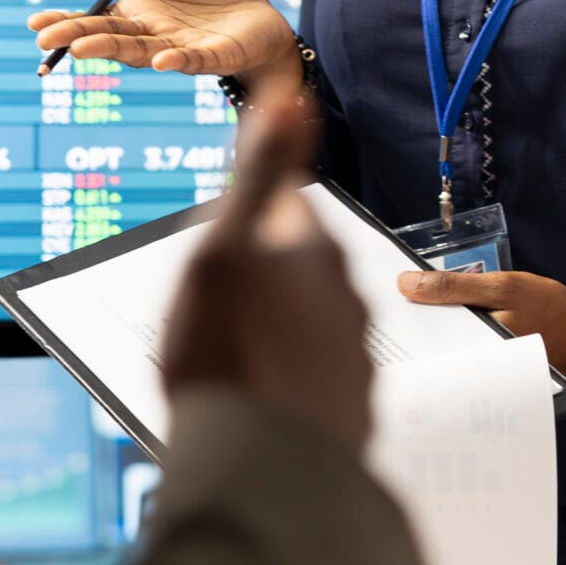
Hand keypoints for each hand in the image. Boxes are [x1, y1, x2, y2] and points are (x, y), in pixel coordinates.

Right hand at [27, 0, 301, 88]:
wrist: (261, 16)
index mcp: (140, 14)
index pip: (96, 21)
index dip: (67, 22)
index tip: (35, 24)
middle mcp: (154, 35)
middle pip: (110, 38)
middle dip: (79, 38)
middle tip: (47, 41)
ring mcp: (182, 48)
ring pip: (142, 52)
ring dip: (113, 51)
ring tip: (82, 50)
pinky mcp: (215, 56)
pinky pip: (193, 60)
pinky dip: (176, 60)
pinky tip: (161, 60)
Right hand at [163, 96, 372, 449]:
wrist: (263, 470)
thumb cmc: (227, 355)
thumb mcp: (222, 249)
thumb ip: (262, 172)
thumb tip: (292, 94)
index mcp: (316, 253)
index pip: (284, 208)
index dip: (245, 220)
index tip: (218, 244)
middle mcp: (347, 299)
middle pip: (296, 269)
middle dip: (260, 282)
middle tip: (212, 312)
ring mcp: (353, 355)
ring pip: (305, 326)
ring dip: (274, 334)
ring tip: (231, 363)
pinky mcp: (352, 407)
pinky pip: (312, 378)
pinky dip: (286, 381)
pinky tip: (255, 400)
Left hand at [395, 266, 565, 376]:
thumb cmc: (549, 307)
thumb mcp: (503, 287)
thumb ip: (455, 287)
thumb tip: (405, 284)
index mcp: (477, 352)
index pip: (426, 343)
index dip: (401, 326)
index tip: (377, 308)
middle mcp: (476, 371)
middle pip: (431, 352)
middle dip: (410, 332)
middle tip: (383, 314)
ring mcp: (481, 374)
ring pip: (443, 354)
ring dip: (426, 335)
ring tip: (403, 320)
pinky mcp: (488, 370)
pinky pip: (459, 355)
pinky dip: (448, 339)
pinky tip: (435, 327)